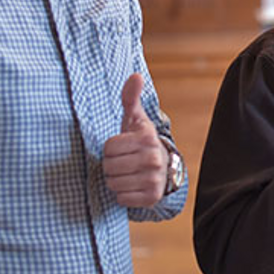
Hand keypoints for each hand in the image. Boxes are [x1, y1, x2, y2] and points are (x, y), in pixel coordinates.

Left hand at [103, 73, 169, 207]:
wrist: (164, 168)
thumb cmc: (141, 141)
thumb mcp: (135, 119)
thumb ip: (130, 98)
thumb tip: (135, 75)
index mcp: (147, 138)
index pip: (109, 147)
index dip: (110, 148)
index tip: (121, 147)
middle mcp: (153, 159)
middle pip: (109, 166)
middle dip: (111, 165)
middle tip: (122, 162)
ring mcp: (154, 179)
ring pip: (113, 183)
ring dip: (116, 180)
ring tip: (127, 173)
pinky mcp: (151, 197)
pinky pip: (122, 198)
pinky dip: (123, 195)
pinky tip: (132, 186)